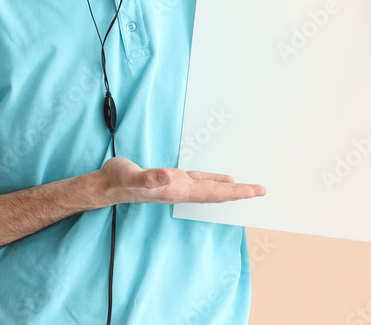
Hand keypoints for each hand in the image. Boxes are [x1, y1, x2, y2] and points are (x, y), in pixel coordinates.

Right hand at [99, 156, 264, 205]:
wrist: (107, 185)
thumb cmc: (118, 180)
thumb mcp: (131, 175)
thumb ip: (149, 177)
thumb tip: (169, 177)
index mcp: (176, 190)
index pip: (213, 193)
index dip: (235, 192)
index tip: (255, 191)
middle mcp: (181, 190)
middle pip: (217, 194)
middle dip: (240, 193)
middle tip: (263, 190)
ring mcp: (178, 186)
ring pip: (210, 189)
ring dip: (230, 189)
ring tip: (249, 188)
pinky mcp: (172, 179)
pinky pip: (199, 181)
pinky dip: (214, 180)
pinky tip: (222, 179)